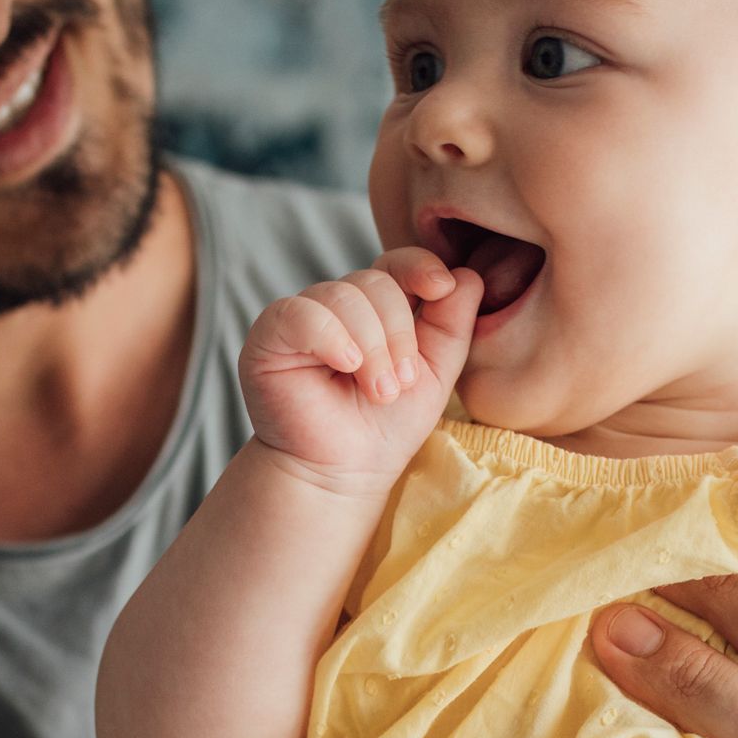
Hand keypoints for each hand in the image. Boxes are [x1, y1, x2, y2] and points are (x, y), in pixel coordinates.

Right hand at [239, 250, 478, 485]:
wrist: (342, 473)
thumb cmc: (386, 428)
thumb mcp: (434, 374)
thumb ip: (453, 325)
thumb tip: (468, 275)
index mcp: (375, 308)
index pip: (397, 263)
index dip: (420, 267)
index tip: (441, 288)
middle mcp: (337, 306)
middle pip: (375, 281)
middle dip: (398, 334)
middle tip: (399, 385)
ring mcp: (302, 317)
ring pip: (343, 296)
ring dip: (371, 348)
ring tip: (377, 391)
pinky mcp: (269, 335)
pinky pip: (302, 313)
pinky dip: (331, 337)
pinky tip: (345, 366)